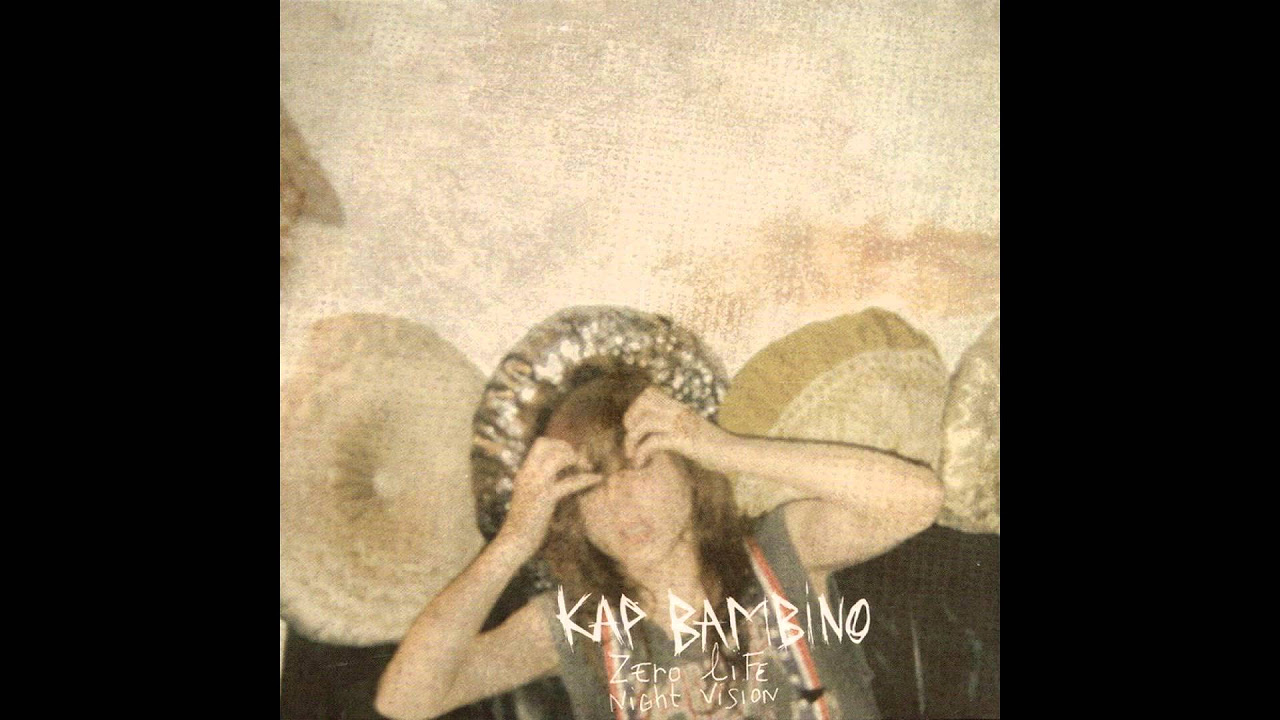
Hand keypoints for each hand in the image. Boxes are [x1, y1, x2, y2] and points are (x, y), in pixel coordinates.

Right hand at [500, 437, 602, 552]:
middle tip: (579, 462)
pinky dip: (586, 479)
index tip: (571, 457)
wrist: (514, 540)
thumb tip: (558, 474)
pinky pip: (569, 482)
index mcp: (524, 472)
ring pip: (558, 458)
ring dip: (575, 459)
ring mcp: (535, 484)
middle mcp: (528, 474)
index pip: (540, 443)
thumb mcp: (529, 495)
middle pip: (547, 444)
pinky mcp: (545, 498)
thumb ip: (539, 481)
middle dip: (566, 448)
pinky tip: (598, 479)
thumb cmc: (524, 522)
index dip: (559, 445)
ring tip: (587, 468)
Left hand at [622, 387, 733, 467]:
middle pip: (643, 401)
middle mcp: (679, 411)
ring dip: (632, 439)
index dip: (635, 407)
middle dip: (630, 419)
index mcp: (680, 407)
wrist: (735, 452)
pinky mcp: (683, 440)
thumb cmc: (715, 445)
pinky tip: (641, 463)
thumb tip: (655, 434)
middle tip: (631, 438)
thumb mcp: (691, 429)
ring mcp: (681, 424)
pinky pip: (653, 442)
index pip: (649, 392)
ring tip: (632, 454)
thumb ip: (675, 427)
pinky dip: (641, 453)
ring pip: (644, 422)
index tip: (634, 425)